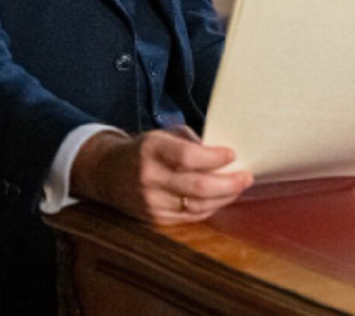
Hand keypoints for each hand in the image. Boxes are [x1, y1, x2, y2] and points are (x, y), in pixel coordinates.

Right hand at [70, 128, 253, 224]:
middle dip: (228, 184)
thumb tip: (224, 154)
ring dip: (223, 198)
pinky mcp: (154, 219)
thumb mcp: (164, 135)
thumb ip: (193, 142)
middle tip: (246, 177)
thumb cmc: (145, 150)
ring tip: (238, 187)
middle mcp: (150, 177)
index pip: (188, 157)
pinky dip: (210, 208)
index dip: (214, 158)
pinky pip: (189, 218)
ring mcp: (151, 202)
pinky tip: (220, 199)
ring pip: (196, 206)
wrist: (108, 173)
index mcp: (152, 150)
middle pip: (197, 186)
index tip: (232, 154)